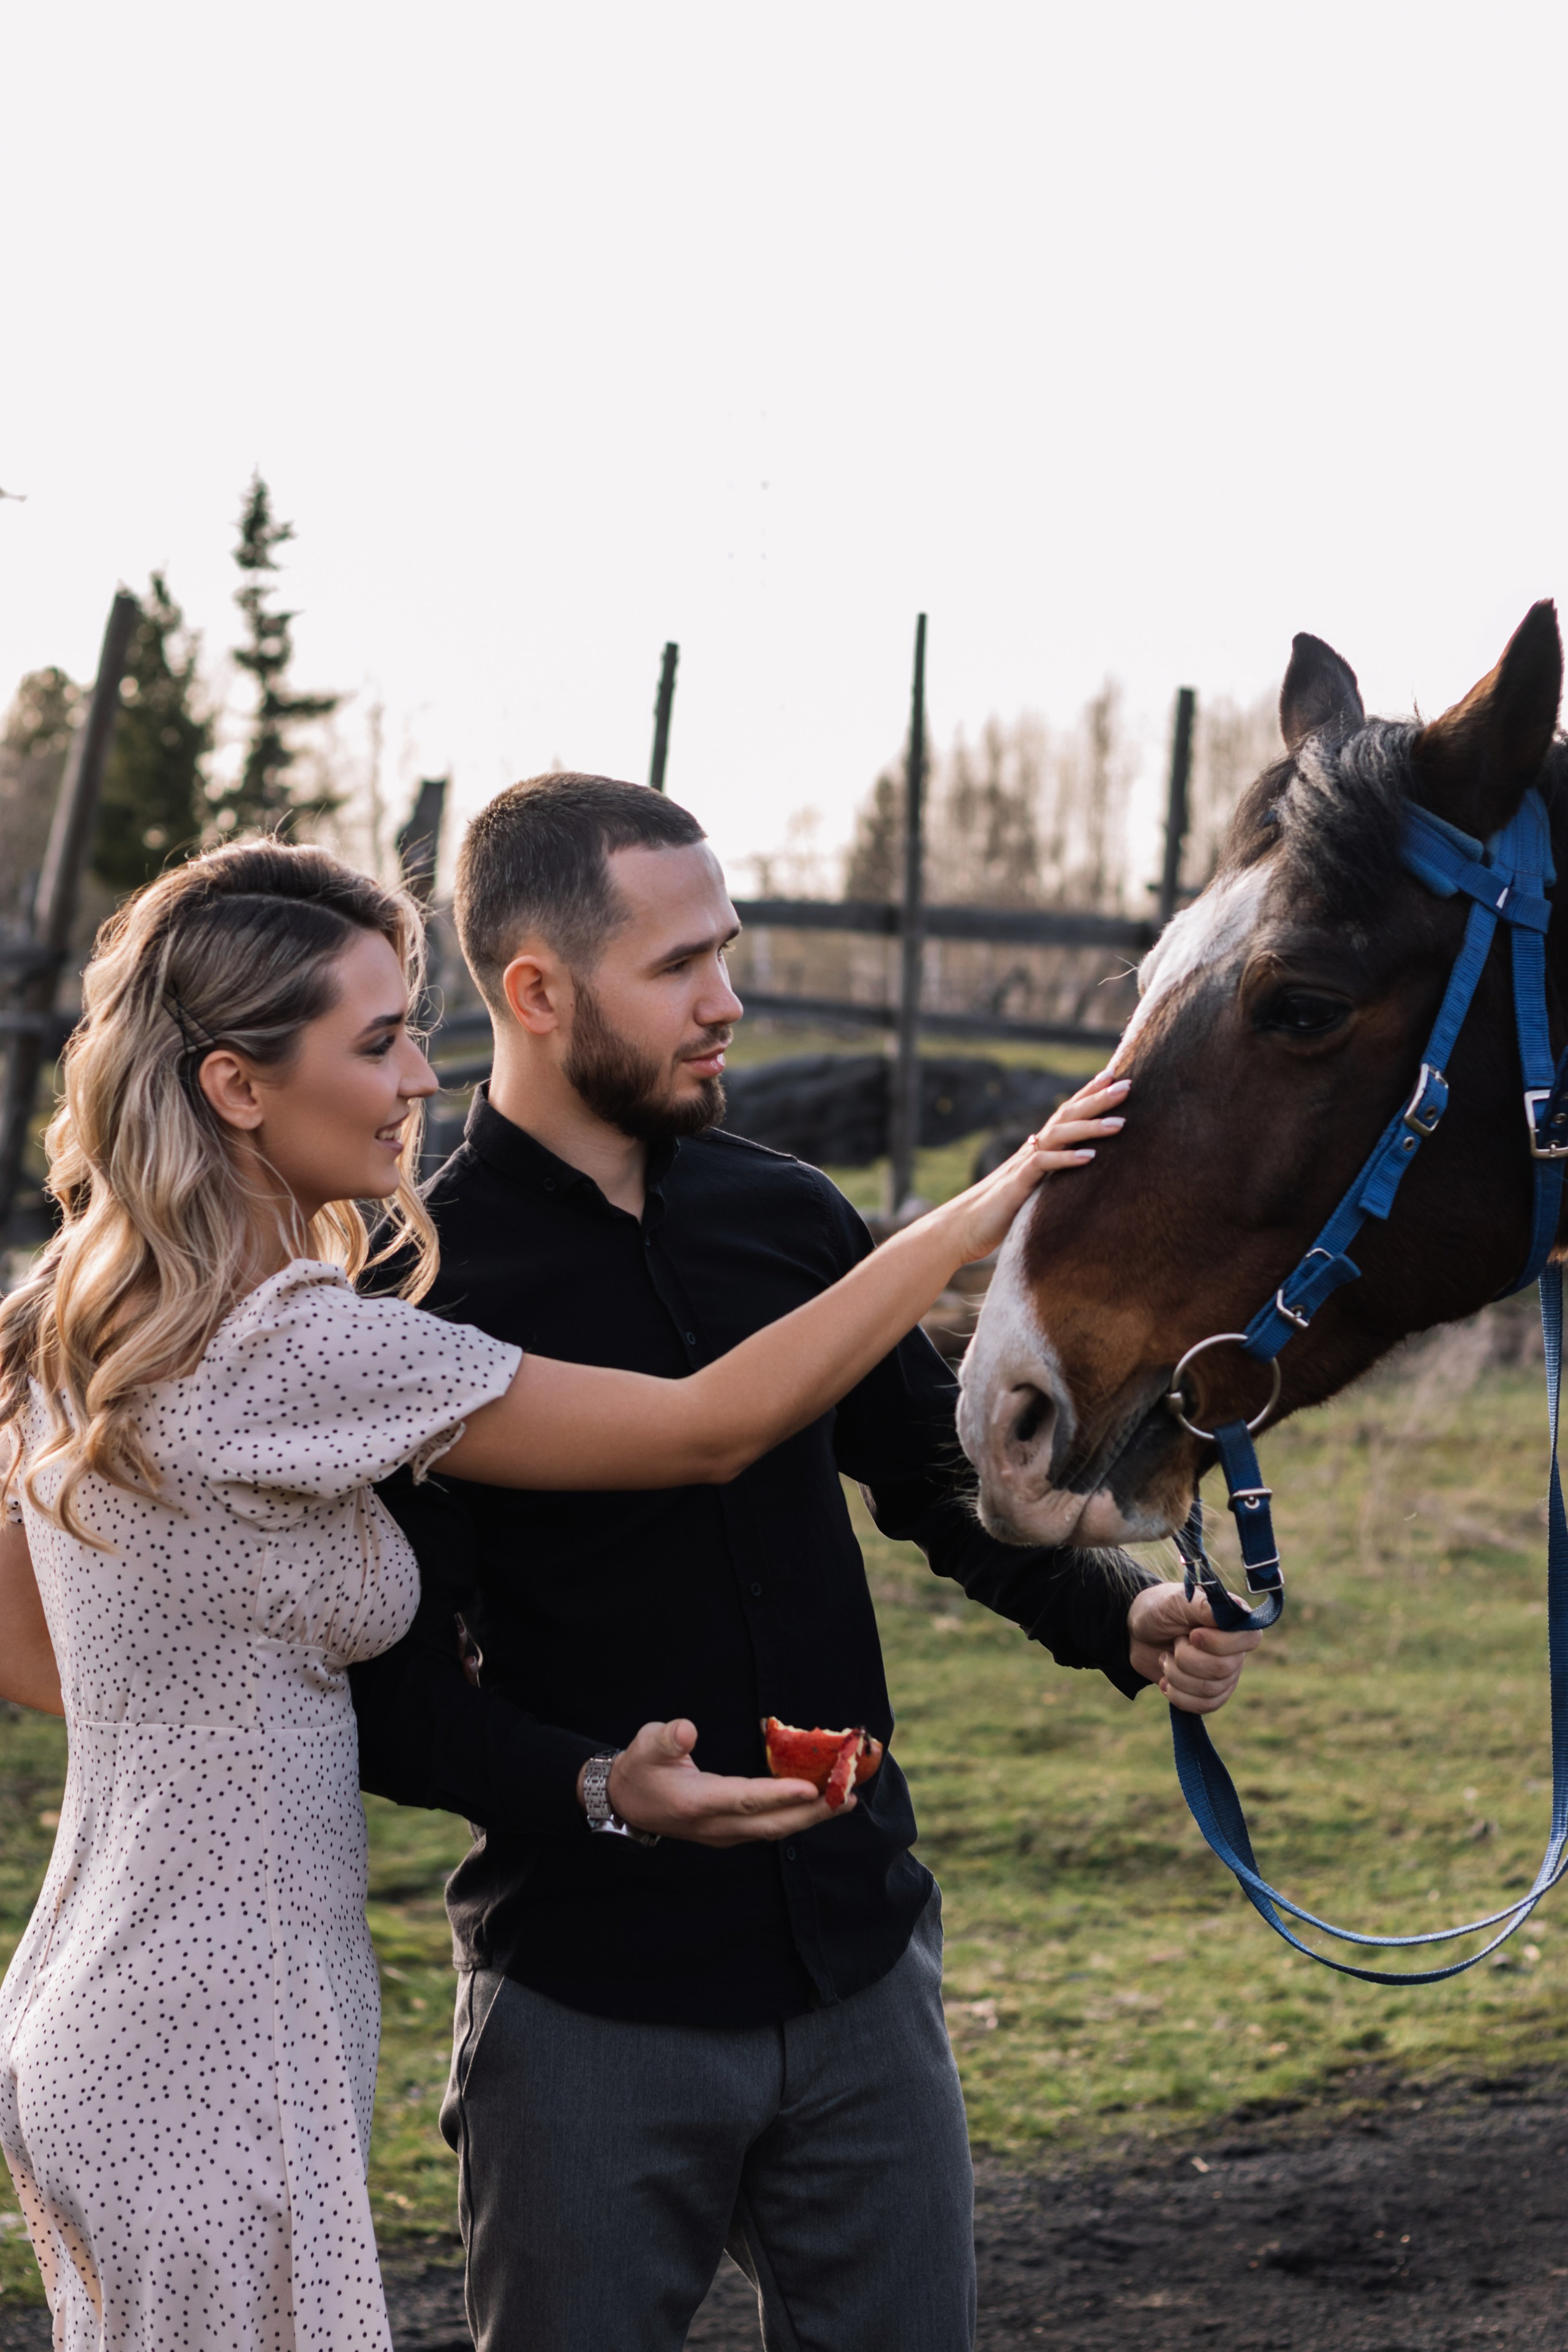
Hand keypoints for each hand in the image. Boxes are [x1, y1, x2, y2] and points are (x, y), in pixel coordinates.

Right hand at [584, 1719, 839, 1845]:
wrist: (625, 1803)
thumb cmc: (640, 1767)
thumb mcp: (646, 1744)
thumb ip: (666, 1738)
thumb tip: (687, 1730)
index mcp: (697, 1802)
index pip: (745, 1800)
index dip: (778, 1795)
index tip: (812, 1787)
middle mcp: (715, 1825)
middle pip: (771, 1824)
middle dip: (812, 1813)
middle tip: (848, 1795)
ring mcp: (723, 1834)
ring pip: (773, 1831)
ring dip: (810, 1818)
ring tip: (845, 1800)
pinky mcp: (729, 1833)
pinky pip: (768, 1828)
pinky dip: (795, 1817)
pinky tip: (816, 1804)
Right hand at [938, 1073, 1129, 1265]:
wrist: (962, 1227)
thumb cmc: (999, 1211)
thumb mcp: (1033, 1187)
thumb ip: (1051, 1174)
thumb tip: (1077, 1167)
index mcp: (1037, 1148)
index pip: (1065, 1113)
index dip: (1087, 1093)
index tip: (1113, 1075)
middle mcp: (1031, 1149)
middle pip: (1066, 1116)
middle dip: (1097, 1099)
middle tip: (1128, 1085)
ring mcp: (1023, 1164)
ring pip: (1058, 1136)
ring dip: (1090, 1127)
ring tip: (1121, 1123)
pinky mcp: (1017, 1184)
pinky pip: (1042, 1166)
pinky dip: (1066, 1160)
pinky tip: (1090, 1158)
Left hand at [1126, 1579, 1260, 1713]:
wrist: (1136, 1634)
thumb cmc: (1159, 1609)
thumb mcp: (1177, 1600)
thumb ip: (1204, 1605)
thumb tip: (1235, 1611)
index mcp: (1234, 1621)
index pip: (1250, 1639)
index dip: (1220, 1643)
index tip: (1193, 1635)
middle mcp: (1235, 1650)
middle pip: (1223, 1669)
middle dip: (1187, 1658)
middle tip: (1174, 1643)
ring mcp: (1224, 1674)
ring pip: (1210, 1690)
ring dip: (1177, 1675)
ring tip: (1165, 1658)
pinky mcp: (1209, 1693)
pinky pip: (1204, 1706)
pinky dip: (1178, 1695)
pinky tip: (1165, 1681)